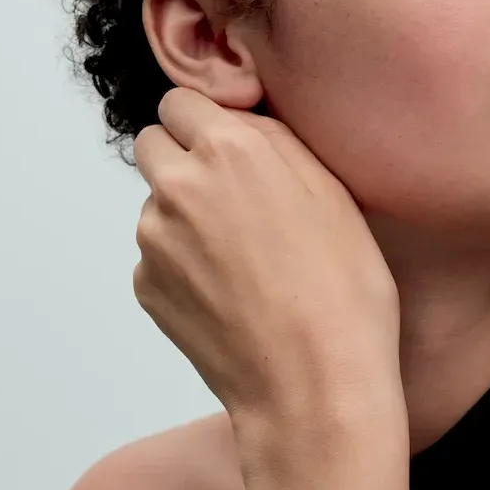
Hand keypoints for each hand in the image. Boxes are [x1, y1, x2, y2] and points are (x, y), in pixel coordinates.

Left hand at [132, 88, 401, 423]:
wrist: (313, 387)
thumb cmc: (344, 295)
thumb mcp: (335, 196)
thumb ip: (277, 143)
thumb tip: (239, 124)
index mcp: (229, 151)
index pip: (180, 102)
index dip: (206, 123)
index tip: (229, 148)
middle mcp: (177, 186)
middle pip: (154, 147)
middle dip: (184, 161)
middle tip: (233, 202)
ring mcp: (153, 240)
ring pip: (157, 207)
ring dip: (185, 218)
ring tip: (243, 264)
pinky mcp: (145, 287)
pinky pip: (156, 258)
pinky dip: (182, 268)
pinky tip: (228, 297)